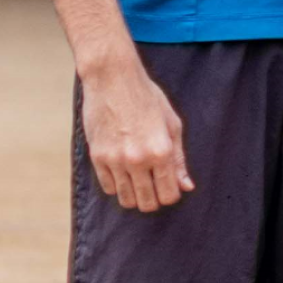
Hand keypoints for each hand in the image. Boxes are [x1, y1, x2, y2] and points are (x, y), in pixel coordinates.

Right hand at [77, 56, 191, 210]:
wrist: (113, 80)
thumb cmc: (147, 99)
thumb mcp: (172, 125)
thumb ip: (179, 159)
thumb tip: (186, 186)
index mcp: (161, 152)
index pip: (169, 194)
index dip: (172, 195)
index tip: (170, 188)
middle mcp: (137, 160)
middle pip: (147, 202)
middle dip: (154, 200)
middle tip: (155, 187)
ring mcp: (114, 160)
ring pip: (126, 199)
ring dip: (135, 196)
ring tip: (140, 182)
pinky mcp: (96, 156)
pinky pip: (108, 187)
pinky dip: (117, 186)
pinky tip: (124, 174)